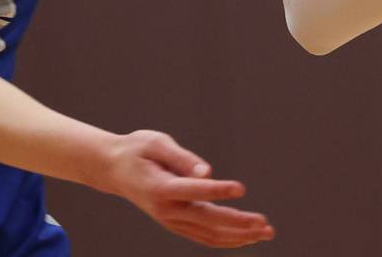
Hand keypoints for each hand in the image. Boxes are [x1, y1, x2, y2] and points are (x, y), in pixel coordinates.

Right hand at [102, 130, 274, 248]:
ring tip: (267, 231)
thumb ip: (182, 158)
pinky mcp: (177, 224)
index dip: (219, 190)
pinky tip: (248, 236)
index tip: (241, 188)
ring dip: (240, 235)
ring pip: (209, 235)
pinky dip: (228, 238)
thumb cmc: (138, 150)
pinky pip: (205, 236)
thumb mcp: (156, 143)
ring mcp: (171, 221)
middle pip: (207, 221)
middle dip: (239, 223)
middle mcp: (166, 210)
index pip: (194, 192)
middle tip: (265, 223)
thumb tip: (208, 172)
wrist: (115, 169)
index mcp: (161, 188)